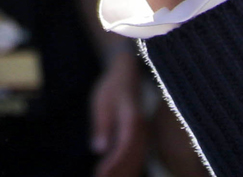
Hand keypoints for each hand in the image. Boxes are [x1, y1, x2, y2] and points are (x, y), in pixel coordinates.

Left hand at [88, 47, 146, 176]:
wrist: (127, 75)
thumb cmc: (112, 87)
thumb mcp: (101, 102)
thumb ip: (102, 125)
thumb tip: (99, 150)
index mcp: (132, 118)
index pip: (126, 145)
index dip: (115, 163)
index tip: (102, 174)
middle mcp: (142, 129)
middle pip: (133, 157)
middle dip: (118, 172)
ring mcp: (143, 135)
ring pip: (136, 160)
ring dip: (122, 172)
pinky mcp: (139, 139)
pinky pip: (134, 157)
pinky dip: (124, 167)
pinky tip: (110, 173)